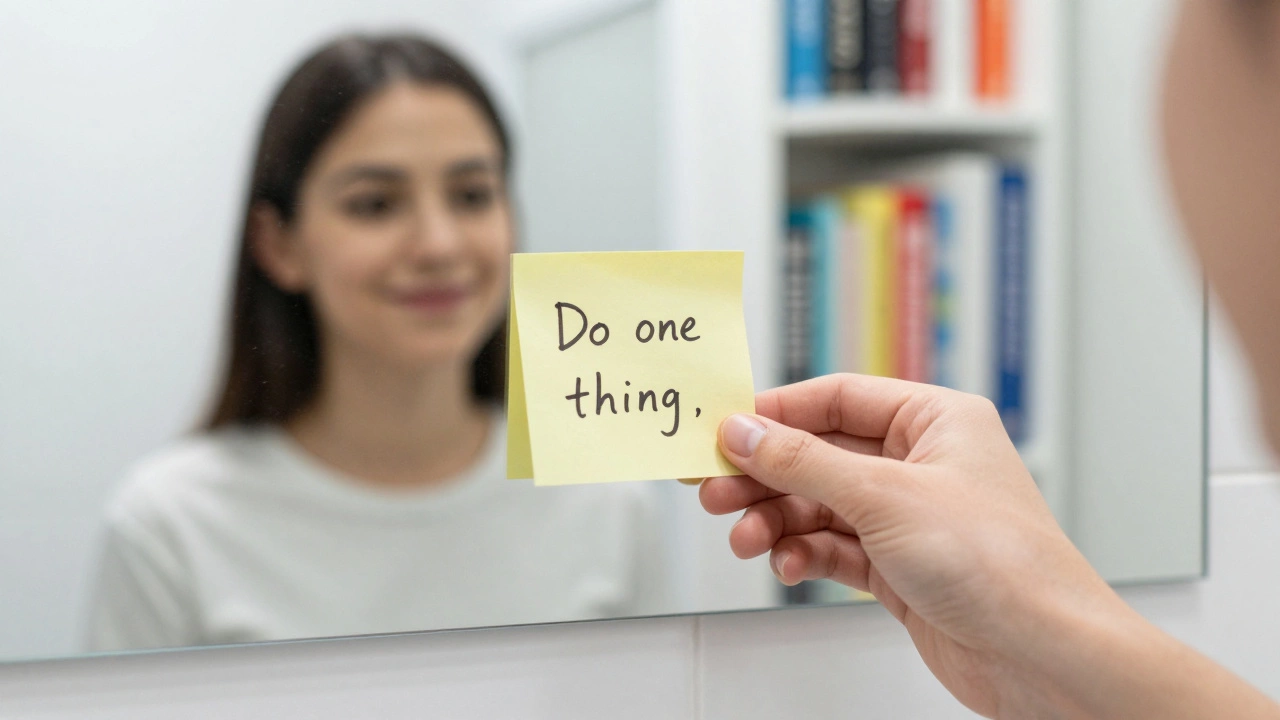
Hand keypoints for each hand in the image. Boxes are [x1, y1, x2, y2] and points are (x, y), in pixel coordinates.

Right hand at [699, 374, 1129, 716]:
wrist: (1041, 653)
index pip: (837, 398)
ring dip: (777, 520)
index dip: (776, 413)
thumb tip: (745, 432)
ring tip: (745, 538)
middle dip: (766, 475)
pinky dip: (805, 554)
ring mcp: (910, 517)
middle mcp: (922, 463)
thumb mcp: (884, 496)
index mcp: (936, 420)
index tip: (724, 429)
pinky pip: (834, 547)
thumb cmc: (1001, 563)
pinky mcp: (901, 567)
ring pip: (820, 504)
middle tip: (715, 488)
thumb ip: (804, 462)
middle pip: (820, 453)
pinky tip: (789, 564)